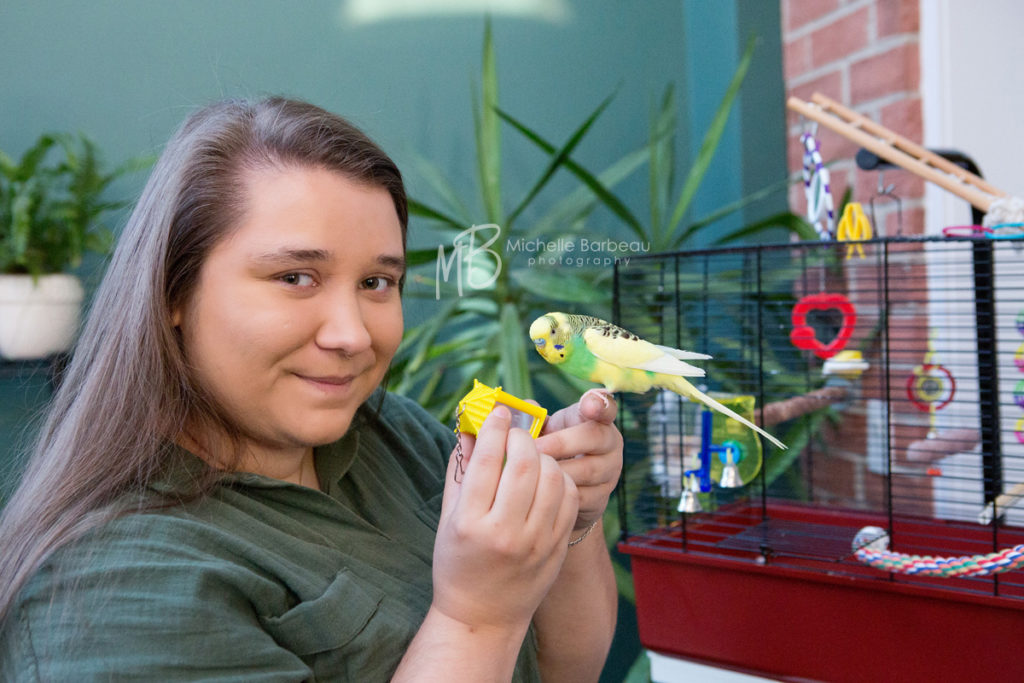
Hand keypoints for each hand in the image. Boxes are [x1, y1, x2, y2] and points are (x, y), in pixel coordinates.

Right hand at [432, 407, 579, 632]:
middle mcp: (505, 533)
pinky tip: (547, 478)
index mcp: (470, 524)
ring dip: (544, 457)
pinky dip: (561, 479)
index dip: (494, 428)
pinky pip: (569, 499)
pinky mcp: (556, 548)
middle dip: (522, 438)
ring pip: (553, 478)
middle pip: (524, 465)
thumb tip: (469, 429)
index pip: (487, 461)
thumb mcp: (449, 520)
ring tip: (532, 456)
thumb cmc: (458, 564)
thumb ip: (459, 473)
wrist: (482, 617)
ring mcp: (536, 543)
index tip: (498, 412)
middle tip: (516, 432)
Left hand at [534, 392, 622, 530]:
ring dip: (557, 470)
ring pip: (587, 471)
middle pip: (594, 438)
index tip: (589, 405)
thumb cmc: (556, 447)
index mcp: (598, 419)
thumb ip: (538, 417)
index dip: (599, 404)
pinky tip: (541, 490)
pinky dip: (559, 493)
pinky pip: (581, 495)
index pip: (606, 406)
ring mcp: (610, 471)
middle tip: (534, 448)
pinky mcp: (602, 497)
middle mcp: (611, 443)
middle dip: (561, 443)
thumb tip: (527, 407)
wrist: (568, 485)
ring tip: (532, 470)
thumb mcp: (550, 428)